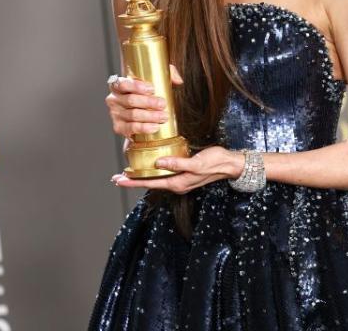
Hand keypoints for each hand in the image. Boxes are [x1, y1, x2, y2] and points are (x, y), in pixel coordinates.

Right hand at [106, 64, 183, 138]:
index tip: (152, 89)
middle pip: (130, 100)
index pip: (123, 83)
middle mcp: (114, 99)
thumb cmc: (146, 95)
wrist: (141, 117)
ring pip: (133, 114)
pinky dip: (144, 128)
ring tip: (164, 116)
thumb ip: (168, 74)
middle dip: (149, 102)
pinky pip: (131, 128)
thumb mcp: (156, 80)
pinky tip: (155, 127)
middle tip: (163, 104)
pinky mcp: (118, 127)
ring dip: (150, 116)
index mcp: (118, 85)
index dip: (136, 86)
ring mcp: (115, 114)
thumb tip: (178, 80)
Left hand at [111, 146, 243, 193]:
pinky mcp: (183, 173)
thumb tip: (159, 162)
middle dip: (134, 180)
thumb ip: (178, 164)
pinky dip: (153, 171)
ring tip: (128, 173)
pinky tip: (149, 166)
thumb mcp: (197, 163)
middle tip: (117, 177)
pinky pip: (164, 174)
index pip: (151, 183)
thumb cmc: (215, 162)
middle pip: (150, 183)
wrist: (230, 164)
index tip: (120, 179)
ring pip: (156, 179)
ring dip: (142, 176)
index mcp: (178, 183)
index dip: (134, 181)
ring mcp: (180, 179)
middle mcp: (177, 183)